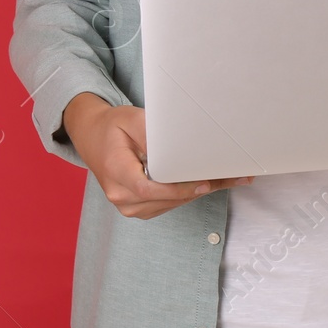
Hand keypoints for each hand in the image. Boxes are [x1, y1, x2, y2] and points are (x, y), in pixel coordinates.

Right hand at [64, 93, 254, 218]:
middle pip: (167, 198)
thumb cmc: (112, 126)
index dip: (179, 189)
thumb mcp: (131, 119)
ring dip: (201, 190)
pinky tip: (213, 181)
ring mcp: (129, 206)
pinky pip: (169, 203)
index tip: (204, 183)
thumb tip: (180, 146)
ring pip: (172, 203)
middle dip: (201, 187)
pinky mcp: (140, 207)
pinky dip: (190, 192)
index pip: (150, 189)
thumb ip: (153, 135)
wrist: (92, 137)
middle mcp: (121, 197)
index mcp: (116, 174)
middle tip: (234, 176)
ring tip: (232, 177)